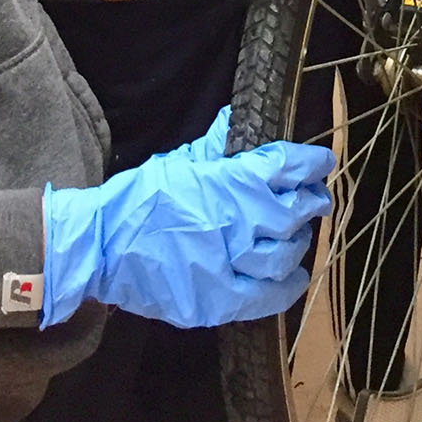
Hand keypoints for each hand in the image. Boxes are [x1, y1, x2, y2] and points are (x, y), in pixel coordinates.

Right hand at [42, 139, 334, 328]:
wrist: (99, 247)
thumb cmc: (139, 200)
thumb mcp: (180, 161)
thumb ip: (215, 145)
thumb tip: (238, 120)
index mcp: (227, 183)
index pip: (286, 167)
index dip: (312, 164)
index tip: (322, 163)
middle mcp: (235, 223)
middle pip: (294, 213)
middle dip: (312, 203)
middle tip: (316, 199)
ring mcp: (228, 266)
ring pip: (285, 255)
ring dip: (299, 242)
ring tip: (299, 234)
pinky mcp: (217, 301)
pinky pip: (267, 297)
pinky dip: (288, 287)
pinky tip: (295, 276)